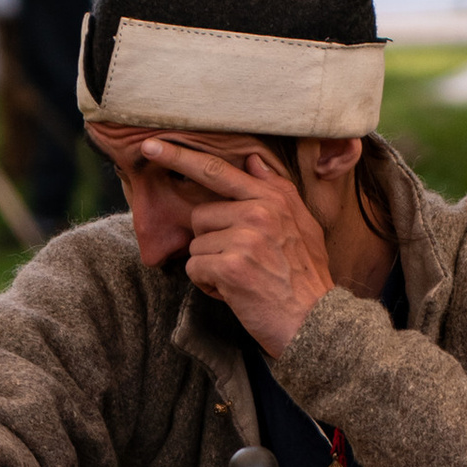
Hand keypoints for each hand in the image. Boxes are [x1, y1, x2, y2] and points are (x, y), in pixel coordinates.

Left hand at [137, 138, 333, 355]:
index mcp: (273, 199)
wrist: (315, 321)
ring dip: (210, 266)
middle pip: (200, 216)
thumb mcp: (304, 225)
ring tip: (241, 279)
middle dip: (211, 242)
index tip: (150, 145)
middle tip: (241, 262)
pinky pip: (195, 269)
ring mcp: (244, 238)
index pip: (217, 171)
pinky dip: (208, 285)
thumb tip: (253, 160)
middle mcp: (258, 212)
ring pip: (196, 245)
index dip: (180, 157)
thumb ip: (278, 190)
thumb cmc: (306, 277)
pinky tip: (234, 293)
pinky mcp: (231, 267)